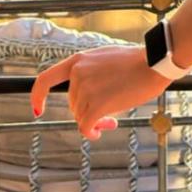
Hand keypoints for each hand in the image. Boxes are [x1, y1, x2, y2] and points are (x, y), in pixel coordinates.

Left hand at [29, 45, 169, 140]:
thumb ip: (90, 73)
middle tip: (107, 117)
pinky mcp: (97, 104)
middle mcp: (78, 74)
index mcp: (78, 60)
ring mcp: (86, 89)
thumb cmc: (136, 62)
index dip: (38, 96)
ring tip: (112, 120)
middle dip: (86, 112)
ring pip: (81, 116)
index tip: (38, 110)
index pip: (45, 79)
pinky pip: (86, 126)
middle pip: (73, 104)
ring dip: (94, 122)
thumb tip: (84, 95)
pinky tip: (101, 131)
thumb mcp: (105, 59)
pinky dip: (92, 132)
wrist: (153, 63)